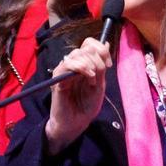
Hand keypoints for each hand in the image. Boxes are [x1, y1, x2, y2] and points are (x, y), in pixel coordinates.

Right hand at [45, 37, 109, 154]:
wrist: (76, 122)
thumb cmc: (86, 105)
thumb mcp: (100, 84)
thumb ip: (102, 65)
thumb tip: (107, 44)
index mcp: (83, 63)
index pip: (89, 43)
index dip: (101, 49)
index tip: (108, 65)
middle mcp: (73, 64)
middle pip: (86, 47)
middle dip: (97, 60)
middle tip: (98, 77)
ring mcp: (65, 69)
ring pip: (77, 53)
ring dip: (90, 65)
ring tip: (92, 80)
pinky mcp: (58, 77)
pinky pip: (68, 63)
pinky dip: (81, 67)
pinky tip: (88, 77)